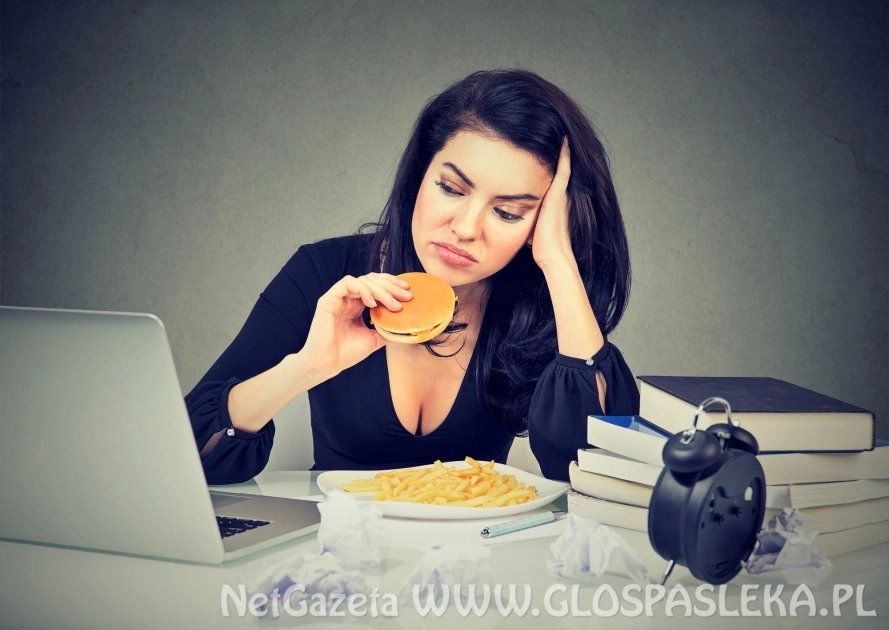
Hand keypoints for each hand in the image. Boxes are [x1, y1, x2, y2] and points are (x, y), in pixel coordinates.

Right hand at [299, 273, 411, 377]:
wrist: (329, 364)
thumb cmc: (347, 353)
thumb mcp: (374, 338)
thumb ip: (386, 328)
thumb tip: (404, 324)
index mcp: (357, 305)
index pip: (375, 285)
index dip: (392, 284)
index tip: (407, 292)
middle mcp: (348, 299)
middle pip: (372, 280)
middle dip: (391, 286)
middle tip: (405, 296)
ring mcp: (338, 298)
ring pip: (362, 280)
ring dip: (381, 289)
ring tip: (392, 303)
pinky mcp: (329, 299)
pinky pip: (348, 283)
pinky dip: (363, 289)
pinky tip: (372, 303)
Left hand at [530, 138, 576, 272]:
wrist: (553, 255)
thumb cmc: (541, 245)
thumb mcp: (533, 226)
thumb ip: (529, 218)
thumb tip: (518, 221)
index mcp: (554, 201)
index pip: (552, 177)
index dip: (550, 164)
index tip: (545, 148)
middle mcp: (560, 195)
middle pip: (557, 168)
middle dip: (556, 152)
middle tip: (557, 131)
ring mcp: (561, 194)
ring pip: (561, 165)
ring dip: (561, 150)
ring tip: (561, 130)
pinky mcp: (559, 194)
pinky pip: (562, 169)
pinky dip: (564, 155)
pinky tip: (564, 139)